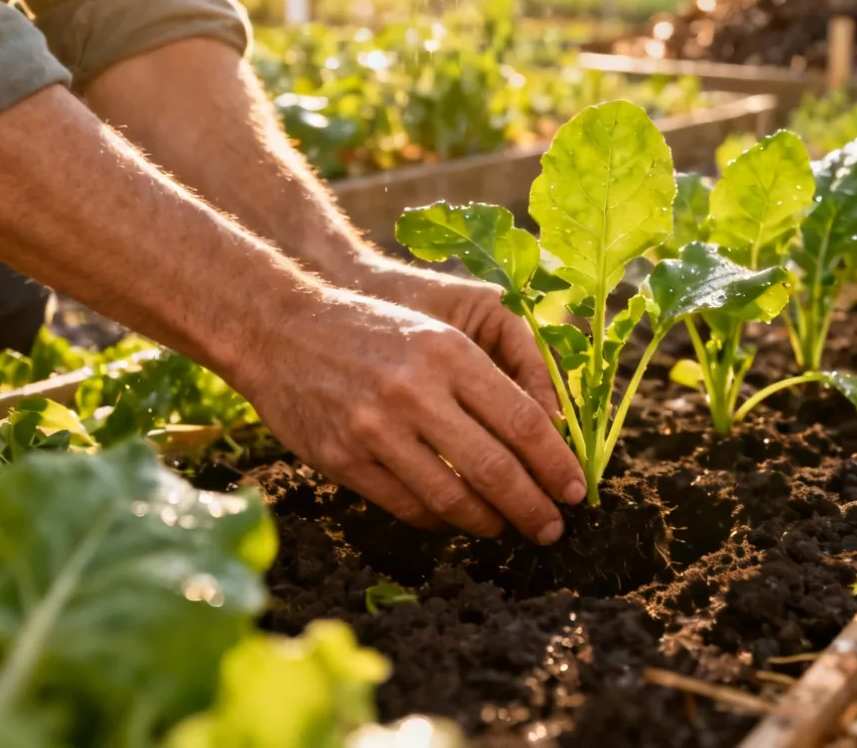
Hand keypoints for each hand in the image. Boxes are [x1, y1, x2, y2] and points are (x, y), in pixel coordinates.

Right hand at [242, 286, 586, 543]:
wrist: (280, 328)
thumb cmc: (374, 328)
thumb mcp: (439, 332)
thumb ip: (492, 376)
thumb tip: (549, 433)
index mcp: (449, 353)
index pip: (524, 422)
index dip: (557, 464)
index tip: (577, 489)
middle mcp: (416, 391)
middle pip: (496, 469)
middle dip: (534, 507)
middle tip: (554, 528)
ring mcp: (375, 429)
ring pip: (453, 498)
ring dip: (490, 523)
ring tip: (509, 529)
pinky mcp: (343, 459)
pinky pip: (408, 507)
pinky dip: (441, 522)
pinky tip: (458, 521)